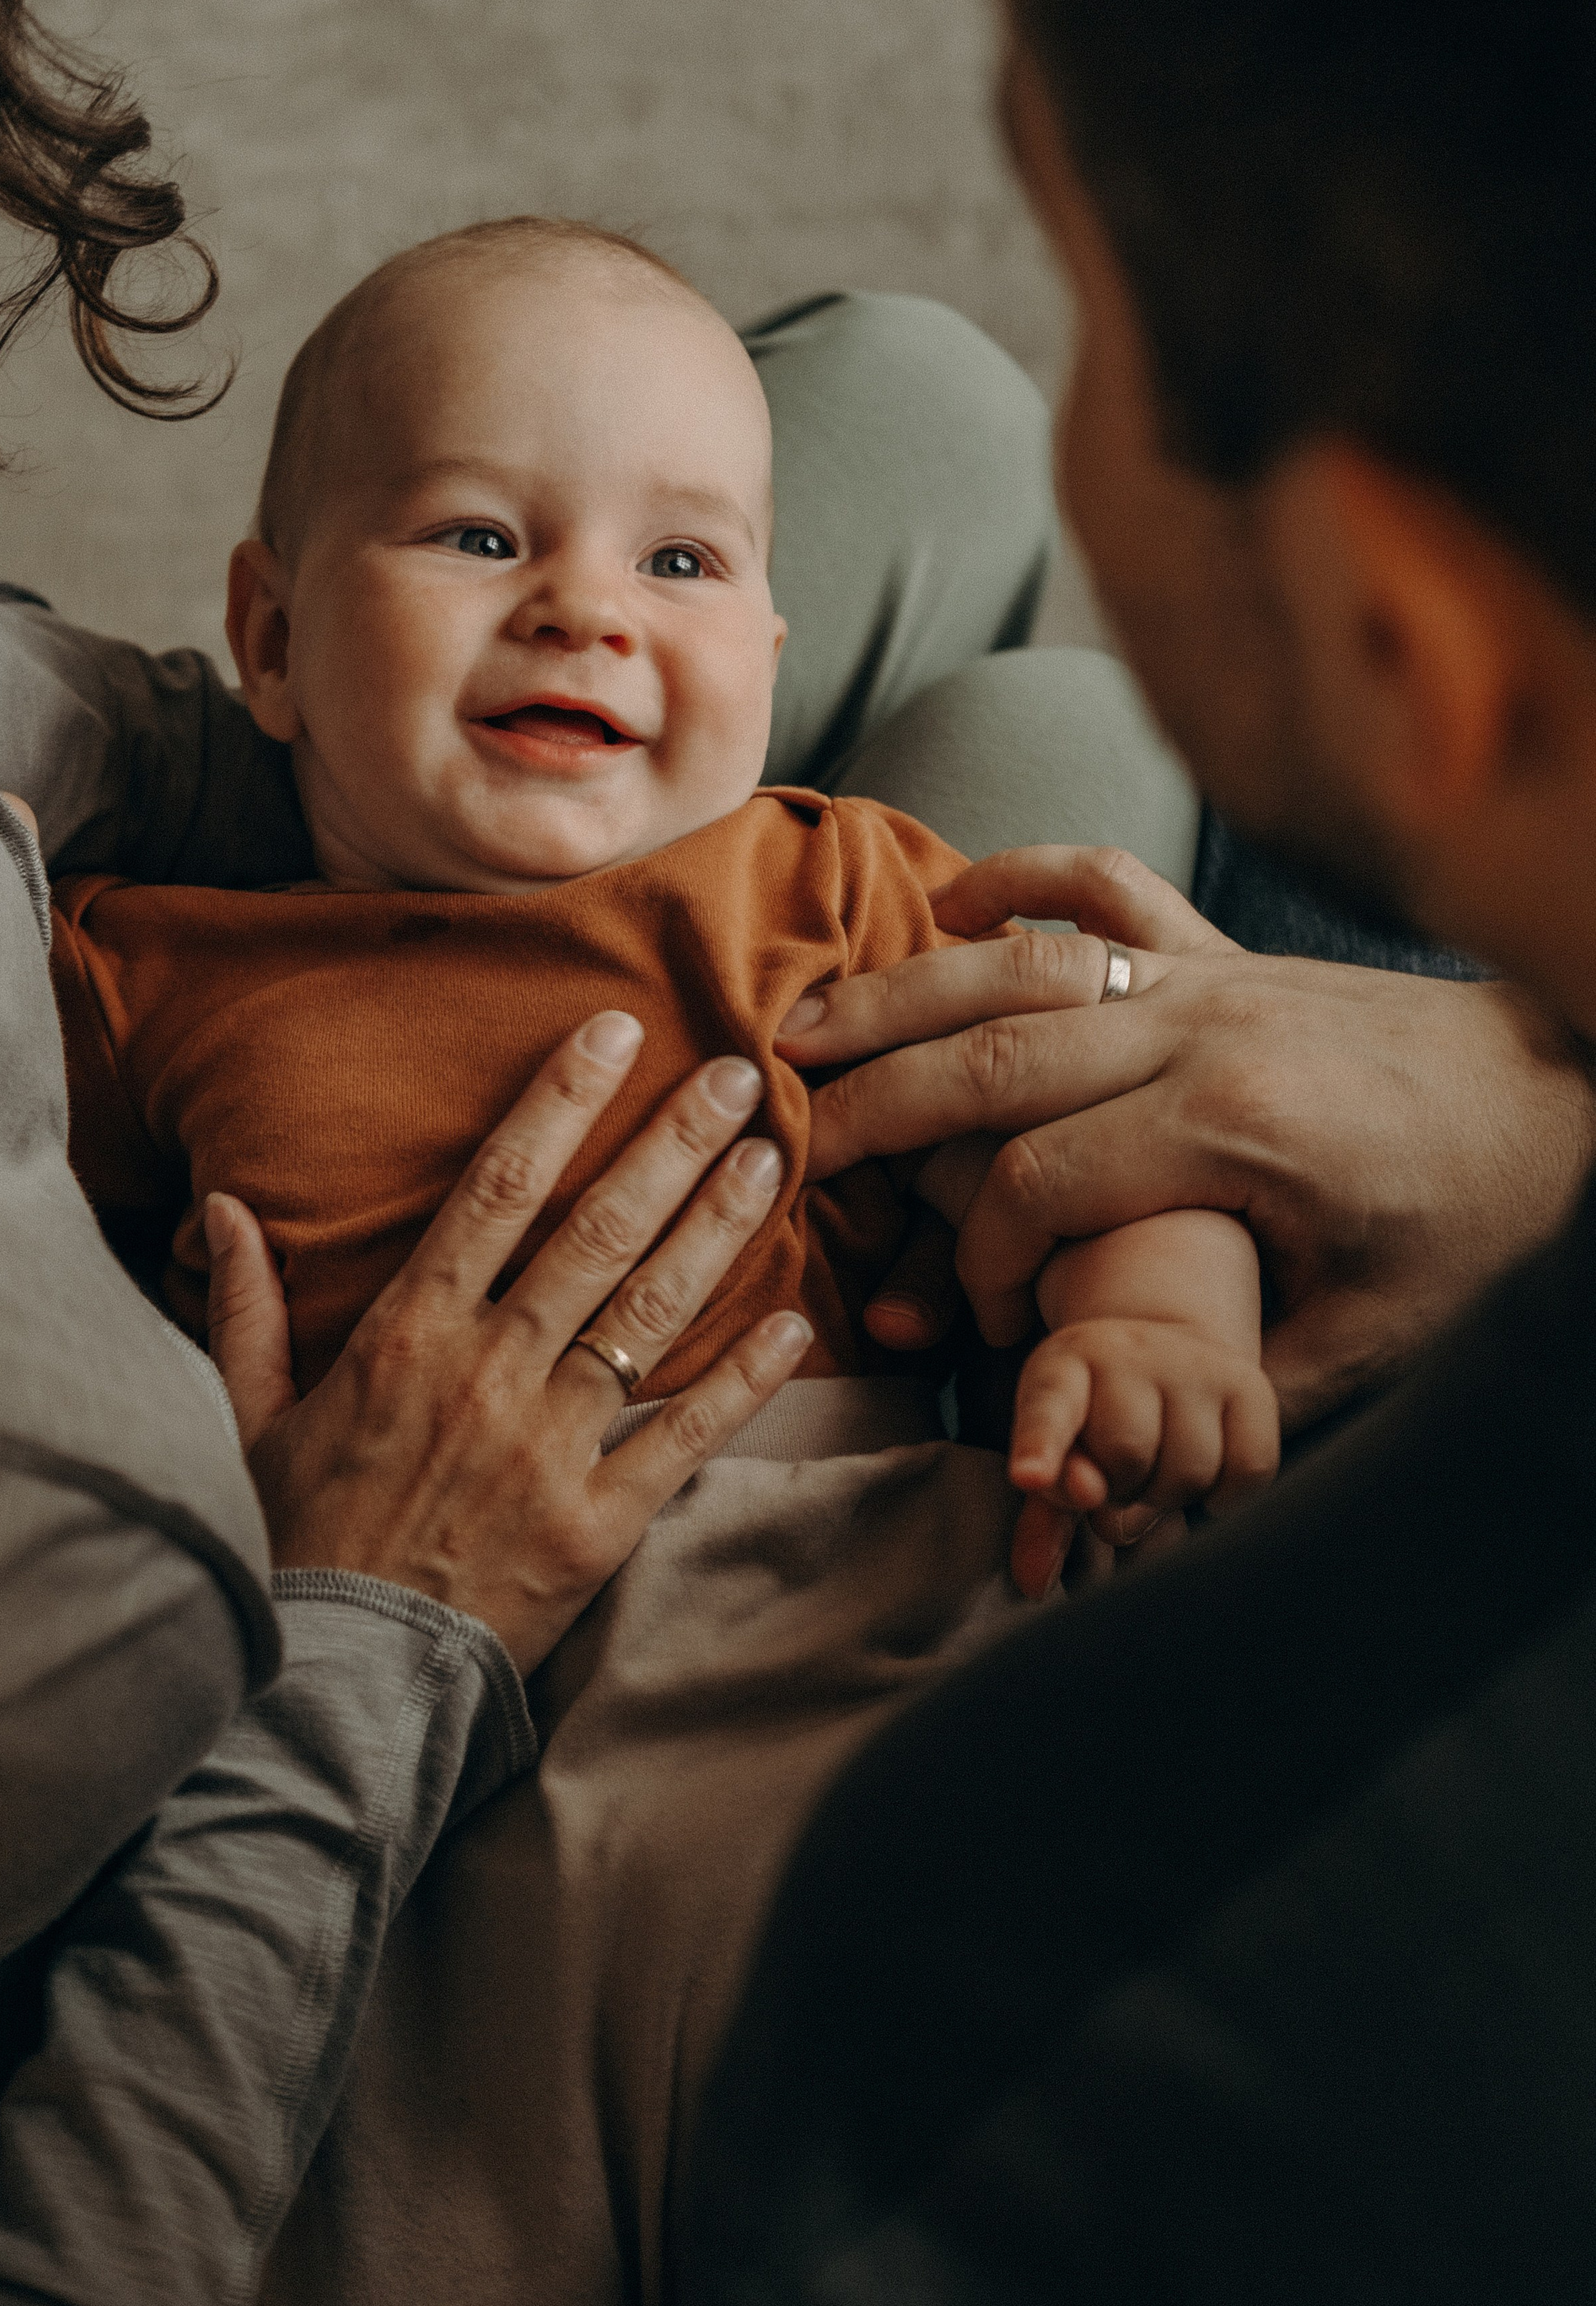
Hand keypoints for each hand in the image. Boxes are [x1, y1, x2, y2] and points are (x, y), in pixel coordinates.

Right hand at [201, 1012, 812, 1674]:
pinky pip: (684, 1437)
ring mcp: (548, 1450)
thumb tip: (223, 1209)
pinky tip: (797, 1323)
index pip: (494, 1190)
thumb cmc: (288, 1547)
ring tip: (773, 1160)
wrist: (328, 1686)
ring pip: (649, 1316)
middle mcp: (486, 1375)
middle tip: (739, 1074)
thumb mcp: (242, 1419)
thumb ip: (244, 1308)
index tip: (612, 1034)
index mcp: (404, 1335)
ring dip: (717, 1232)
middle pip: (596, 1234)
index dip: (559, 1104)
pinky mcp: (597, 1528)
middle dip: (673, 1145)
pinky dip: (744, 1380)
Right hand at [781, 846, 1594, 1429]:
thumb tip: (1116, 1425)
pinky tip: (953, 898)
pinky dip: (1024, 880)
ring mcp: (1214, 975)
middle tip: (787, 1144)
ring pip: (1024, 961)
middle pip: (995, 1054)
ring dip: (905, 989)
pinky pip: (1109, 887)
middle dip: (877, 1105)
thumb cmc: (1475, 1222)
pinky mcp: (1231, 949)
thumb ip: (1232, 1378)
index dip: (978, 1260)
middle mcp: (1206, 1031)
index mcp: (1232, 1130)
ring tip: (806, 1023)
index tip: (973, 1325)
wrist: (1570, 1100)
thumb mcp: (1368, 1337)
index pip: (1039, 1182)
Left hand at [1005, 1317, 1279, 1598]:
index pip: (1049, 1407)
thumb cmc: (1098, 1418)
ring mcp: (1194, 1364)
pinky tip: (1205, 1477)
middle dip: (1121, 1488)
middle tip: (1121, 1477)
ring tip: (1158, 1470)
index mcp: (1063, 1366)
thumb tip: (1034, 1582)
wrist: (1167, 1355)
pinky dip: (1227, 1495)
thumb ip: (1047, 1509)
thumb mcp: (1059, 1449)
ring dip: (1170, 1495)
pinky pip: (1248, 1470)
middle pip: (1126, 1456)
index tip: (1029, 1478)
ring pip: (1189, 1471)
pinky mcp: (1250, 1385)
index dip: (1040, 1445)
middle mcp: (1129, 1352)